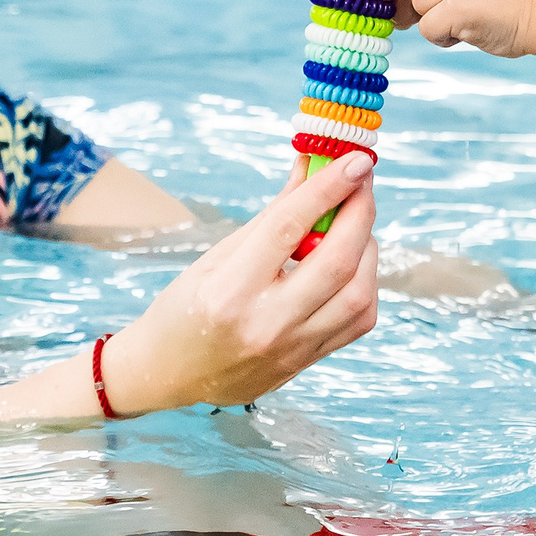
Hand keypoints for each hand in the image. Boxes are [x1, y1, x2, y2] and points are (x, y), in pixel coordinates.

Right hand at [99, 153, 380, 410]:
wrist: (169, 375)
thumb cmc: (185, 308)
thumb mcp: (216, 256)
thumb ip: (272, 215)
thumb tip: (312, 168)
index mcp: (228, 291)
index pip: (288, 227)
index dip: (328, 187)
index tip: (355, 159)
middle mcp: (264, 324)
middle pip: (336, 261)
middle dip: (359, 212)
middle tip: (362, 181)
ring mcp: (290, 349)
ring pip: (358, 293)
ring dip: (366, 248)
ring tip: (352, 224)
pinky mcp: (307, 363)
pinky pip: (358, 320)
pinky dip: (365, 282)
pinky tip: (350, 264)